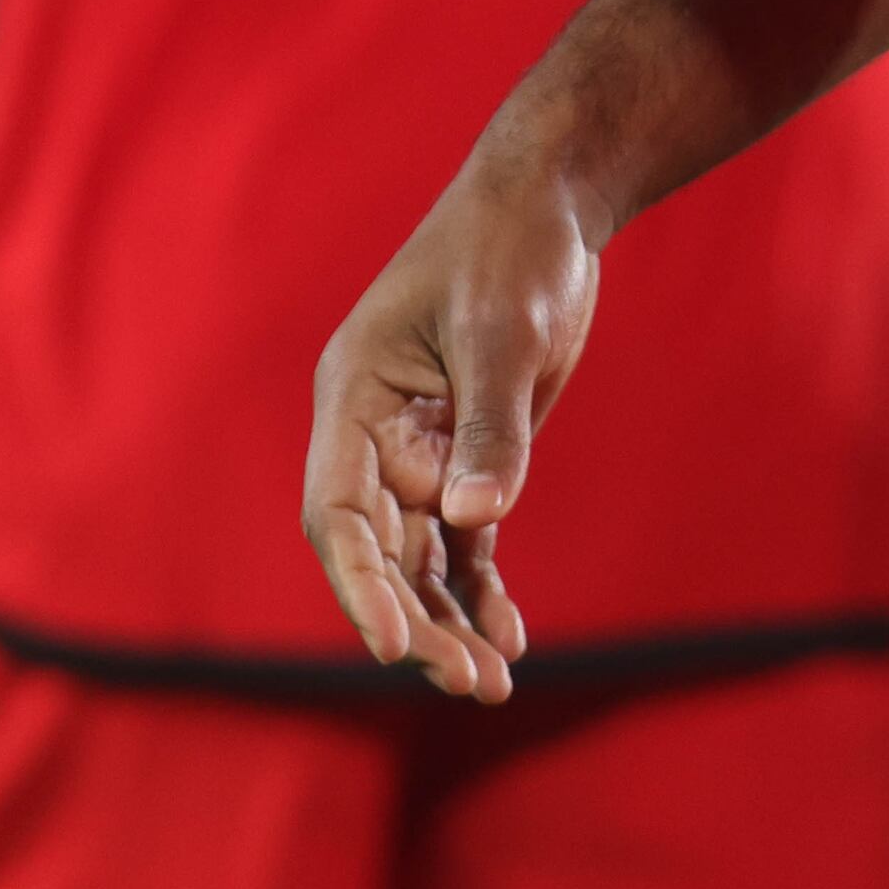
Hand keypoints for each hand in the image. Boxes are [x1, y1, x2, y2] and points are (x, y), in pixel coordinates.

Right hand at [302, 136, 605, 703]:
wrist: (550, 204)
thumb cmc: (509, 248)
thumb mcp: (501, 330)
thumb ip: (490, 428)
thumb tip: (474, 522)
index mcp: (354, 394)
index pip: (339, 511)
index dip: (361, 583)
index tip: (394, 644)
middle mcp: (375, 435)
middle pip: (379, 552)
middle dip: (417, 622)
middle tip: (472, 681)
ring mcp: (420, 451)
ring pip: (419, 560)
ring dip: (449, 621)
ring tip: (493, 683)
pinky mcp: (469, 458)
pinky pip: (464, 544)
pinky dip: (481, 590)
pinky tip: (510, 639)